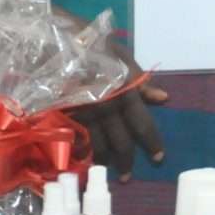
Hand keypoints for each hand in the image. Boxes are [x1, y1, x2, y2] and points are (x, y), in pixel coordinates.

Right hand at [67, 43, 168, 182]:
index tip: (159, 158)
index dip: (152, 142)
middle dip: (126, 161)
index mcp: (124, 90)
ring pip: (98, 144)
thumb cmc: (90, 43)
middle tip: (128, 176)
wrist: (51, 38)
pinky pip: (76, 139)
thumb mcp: (118, 54)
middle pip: (120, 141)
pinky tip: (83, 158)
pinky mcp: (64, 114)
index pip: (142, 124)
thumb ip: (139, 78)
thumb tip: (163, 98)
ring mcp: (84, 113)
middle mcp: (106, 106)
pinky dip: (81, 150)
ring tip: (107, 171)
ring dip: (104, 161)